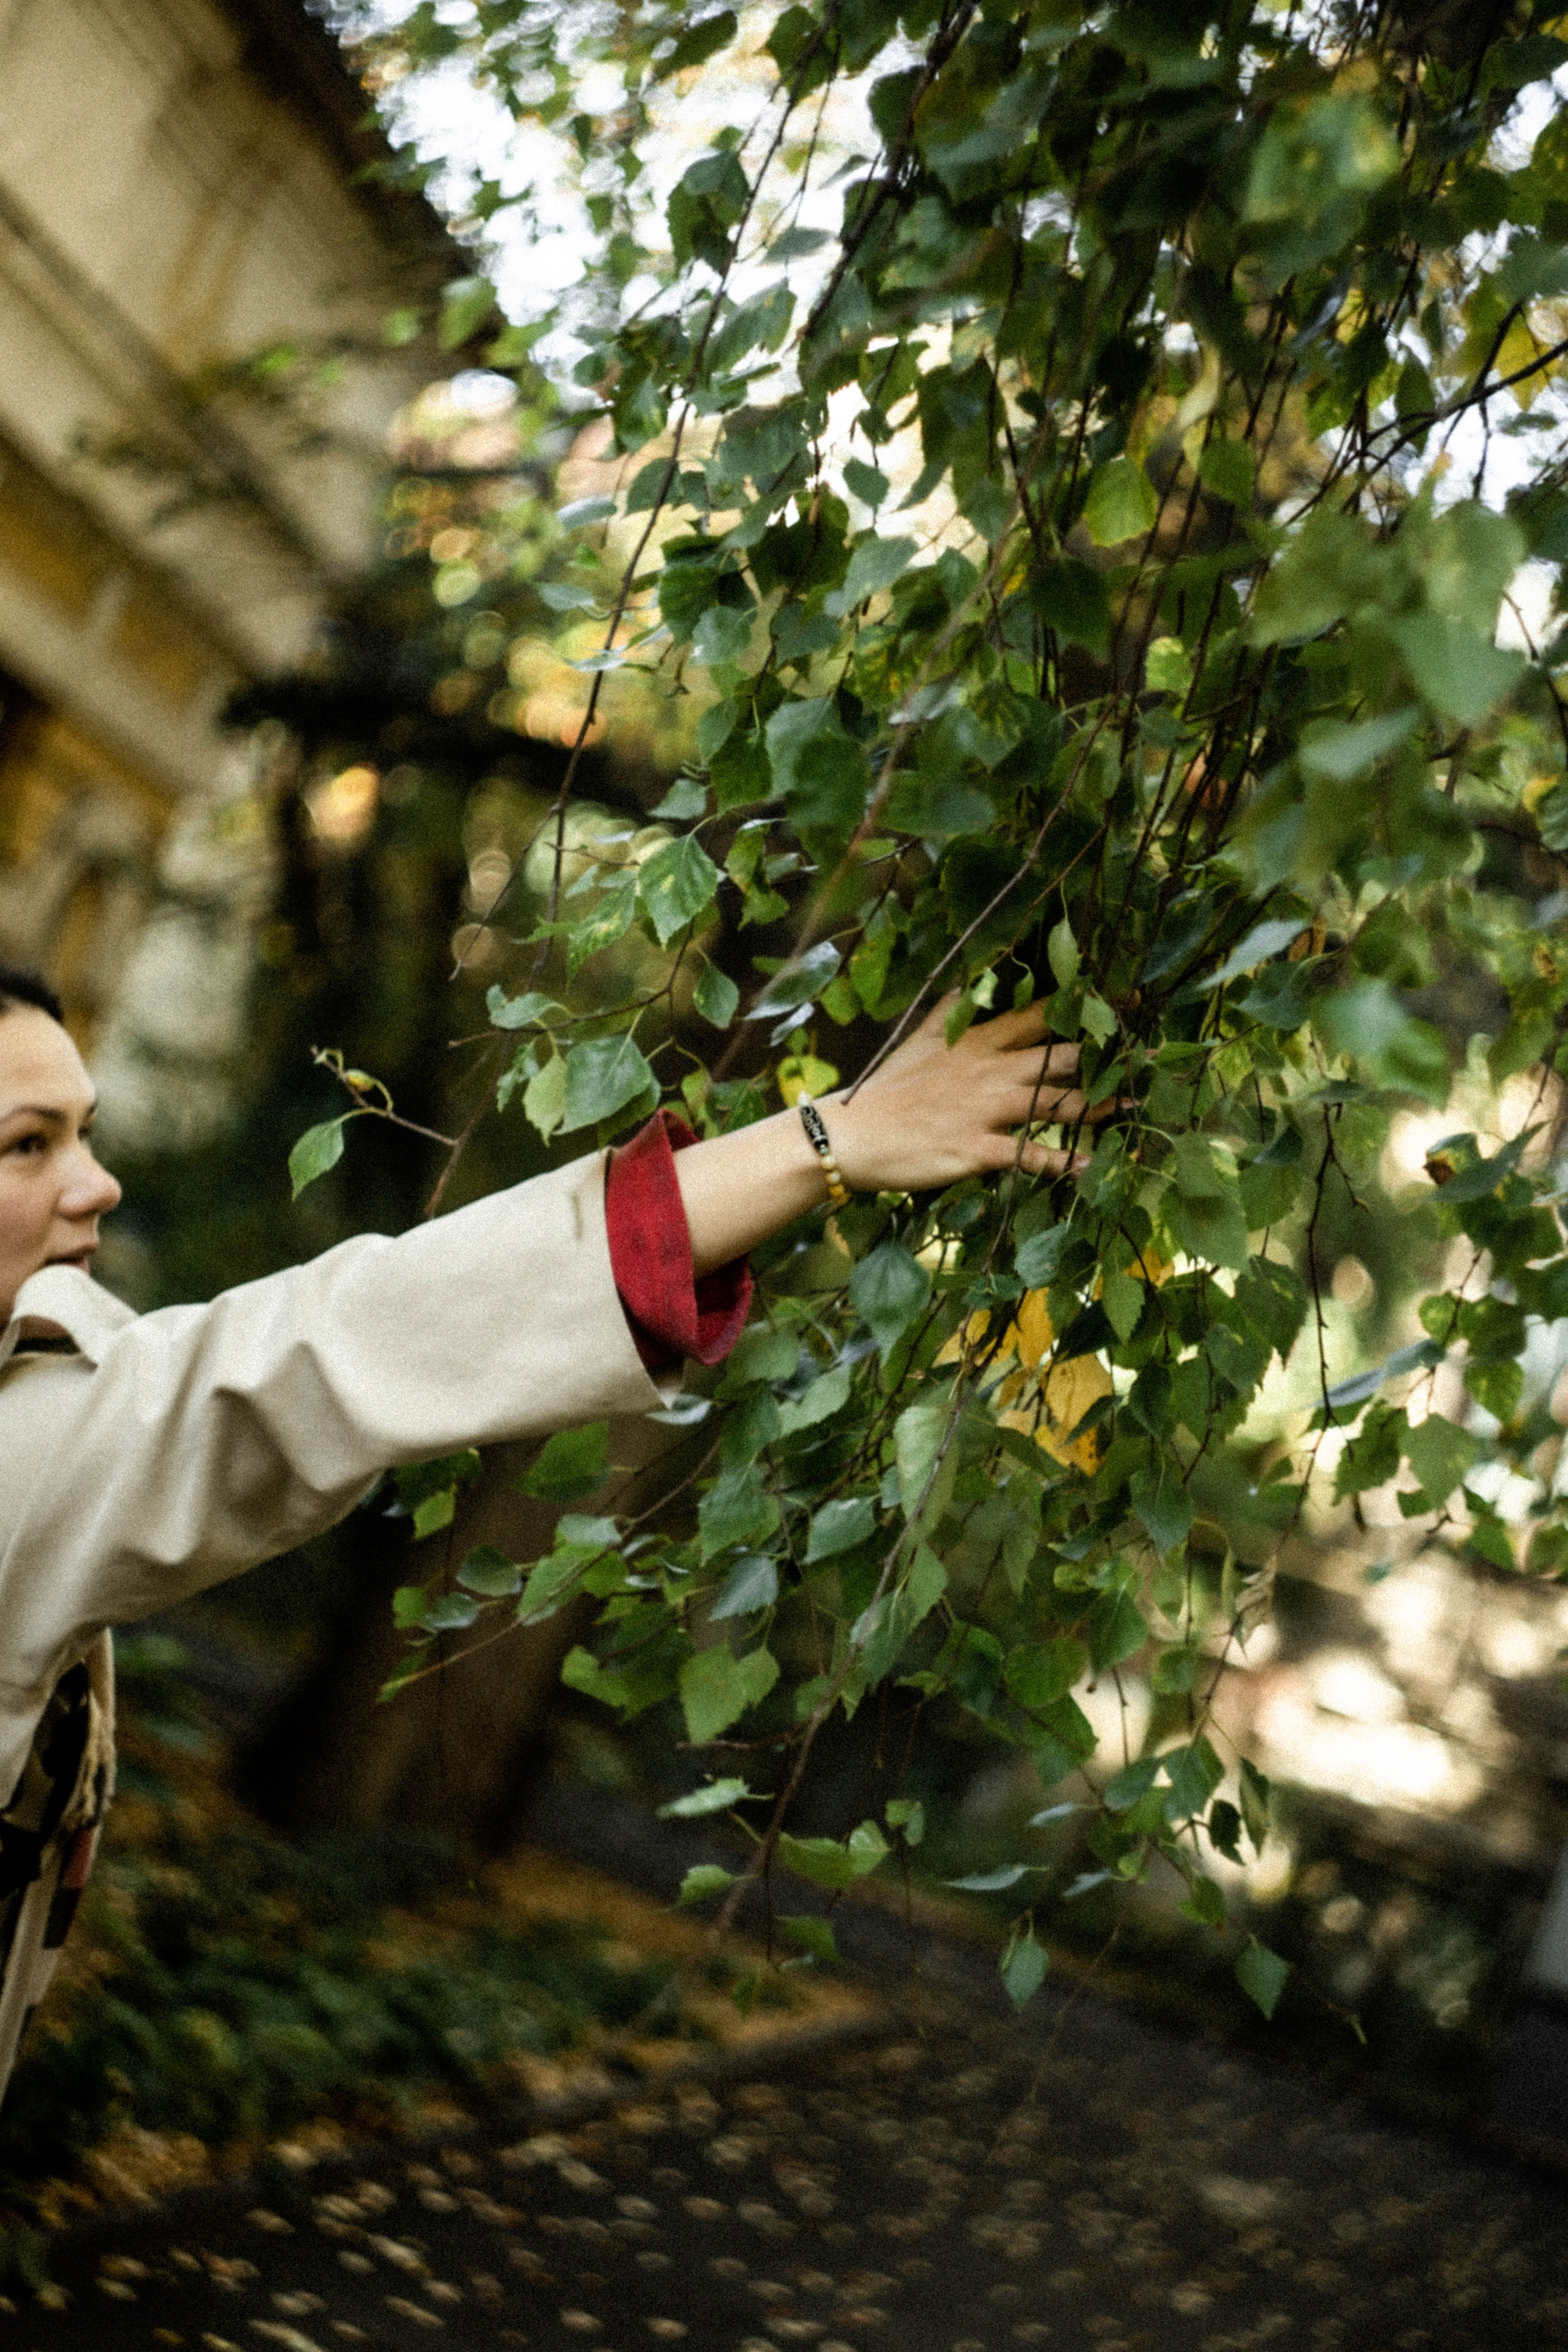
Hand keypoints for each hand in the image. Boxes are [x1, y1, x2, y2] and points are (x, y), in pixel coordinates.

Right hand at [821, 993, 1112, 1192]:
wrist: (853, 1134)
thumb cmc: (889, 1087)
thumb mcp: (920, 1038)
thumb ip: (951, 1010)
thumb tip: (969, 979)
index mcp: (978, 1041)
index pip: (1041, 1015)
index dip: (1087, 1006)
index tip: (1129, 1002)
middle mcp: (990, 1070)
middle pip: (1060, 1056)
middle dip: (1107, 1056)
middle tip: (1149, 1057)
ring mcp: (985, 1110)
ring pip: (1055, 1103)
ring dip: (1099, 1108)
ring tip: (1133, 1109)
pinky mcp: (977, 1148)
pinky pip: (1030, 1155)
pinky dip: (1063, 1163)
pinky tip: (1093, 1168)